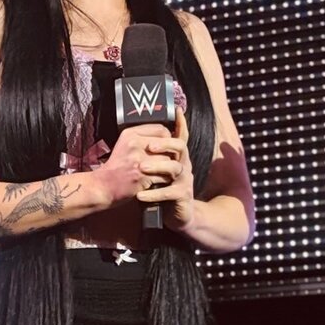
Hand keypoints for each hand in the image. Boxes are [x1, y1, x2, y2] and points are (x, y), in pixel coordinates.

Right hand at [93, 123, 176, 206]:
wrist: (103, 186)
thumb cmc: (116, 167)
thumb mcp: (124, 144)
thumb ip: (142, 137)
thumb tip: (166, 135)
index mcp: (131, 134)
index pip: (161, 129)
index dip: (169, 138)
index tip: (168, 145)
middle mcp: (135, 144)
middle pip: (167, 144)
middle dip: (171, 153)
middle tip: (171, 159)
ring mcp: (139, 160)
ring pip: (168, 160)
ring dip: (170, 167)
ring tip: (165, 171)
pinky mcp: (142, 176)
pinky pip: (165, 175)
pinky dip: (165, 179)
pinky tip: (160, 180)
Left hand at [136, 108, 194, 230]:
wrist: (179, 215)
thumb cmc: (165, 190)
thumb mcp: (160, 172)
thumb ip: (154, 158)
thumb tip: (140, 140)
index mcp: (178, 157)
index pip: (181, 136)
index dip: (181, 123)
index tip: (177, 109)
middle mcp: (184, 165)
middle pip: (180, 147)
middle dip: (165, 144)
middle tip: (149, 146)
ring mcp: (185, 181)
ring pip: (175, 168)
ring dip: (157, 167)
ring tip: (141, 168)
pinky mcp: (182, 196)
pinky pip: (169, 192)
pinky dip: (154, 193)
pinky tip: (140, 195)